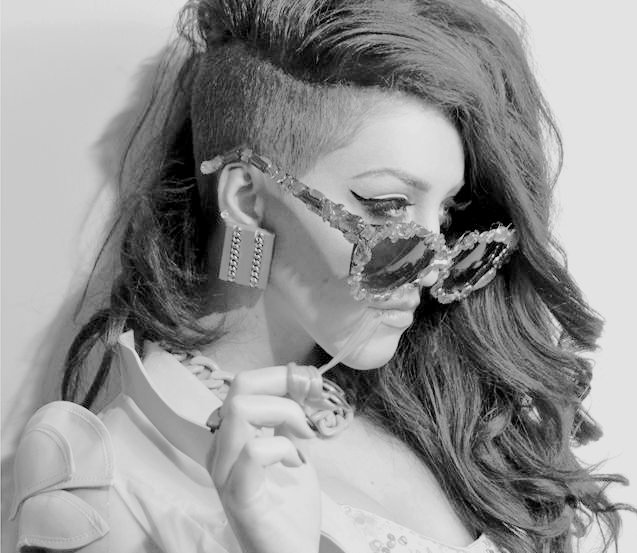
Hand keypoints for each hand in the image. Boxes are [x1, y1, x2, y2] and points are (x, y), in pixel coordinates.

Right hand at [209, 365, 321, 552]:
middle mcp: (221, 450)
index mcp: (231, 437)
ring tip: (303, 437)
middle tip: (307, 412)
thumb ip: (289, 421)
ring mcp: (225, 473)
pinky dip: (282, 447)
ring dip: (284, 414)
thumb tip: (300, 385)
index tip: (310, 388)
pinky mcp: (238, 495)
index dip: (280, 377)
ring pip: (240, 410)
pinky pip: (254, 451)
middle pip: (239, 388)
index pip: (244, 384)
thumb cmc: (291, 508)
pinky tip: (295, 463)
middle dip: (283, 388)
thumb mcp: (293, 450)